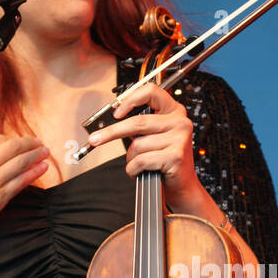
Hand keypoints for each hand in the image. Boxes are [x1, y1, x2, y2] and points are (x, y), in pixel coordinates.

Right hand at [0, 126, 49, 242]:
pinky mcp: (0, 198)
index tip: (18, 141)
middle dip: (30, 144)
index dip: (11, 139)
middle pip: (14, 148)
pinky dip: (34, 173)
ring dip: (36, 156)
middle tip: (39, 143)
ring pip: (21, 164)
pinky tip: (42, 168)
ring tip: (45, 153)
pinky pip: (21, 182)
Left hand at [85, 82, 198, 204]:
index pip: (151, 92)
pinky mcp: (175, 156)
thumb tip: (109, 124)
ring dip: (131, 158)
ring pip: (138, 145)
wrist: (182, 185)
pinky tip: (141, 171)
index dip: (130, 100)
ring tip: (138, 164)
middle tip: (95, 139)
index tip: (115, 113)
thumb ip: (139, 125)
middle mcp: (180, 122)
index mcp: (174, 111)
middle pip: (138, 122)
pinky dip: (134, 169)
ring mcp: (179, 139)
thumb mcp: (153, 136)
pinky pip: (142, 160)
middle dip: (112, 132)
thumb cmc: (165, 160)